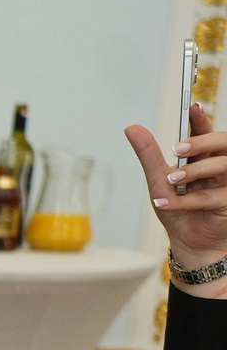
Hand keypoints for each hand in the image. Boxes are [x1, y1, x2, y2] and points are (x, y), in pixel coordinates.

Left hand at [131, 105, 226, 286]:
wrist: (189, 243)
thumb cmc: (178, 210)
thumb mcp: (158, 181)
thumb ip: (149, 155)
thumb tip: (132, 127)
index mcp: (206, 158)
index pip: (207, 133)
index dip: (201, 119)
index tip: (192, 106)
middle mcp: (221, 167)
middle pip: (224, 144)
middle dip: (203, 142)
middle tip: (179, 149)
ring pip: (223, 167)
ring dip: (195, 172)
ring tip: (172, 180)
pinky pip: (211, 197)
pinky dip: (186, 202)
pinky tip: (164, 204)